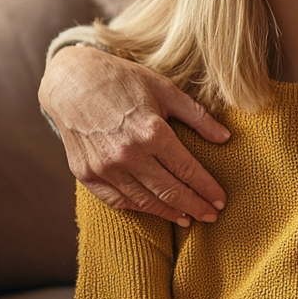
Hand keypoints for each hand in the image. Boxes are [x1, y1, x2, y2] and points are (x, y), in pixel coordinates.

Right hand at [39, 44, 229, 224]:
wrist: (72, 81)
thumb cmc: (122, 80)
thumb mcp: (165, 89)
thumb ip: (197, 116)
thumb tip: (225, 138)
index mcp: (151, 132)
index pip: (187, 170)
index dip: (206, 188)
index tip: (220, 200)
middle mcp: (128, 154)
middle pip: (169, 191)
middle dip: (194, 206)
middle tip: (212, 216)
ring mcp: (105, 167)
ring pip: (144, 201)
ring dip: (169, 212)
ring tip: (187, 218)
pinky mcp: (86, 174)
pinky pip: (116, 200)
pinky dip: (137, 208)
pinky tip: (153, 209)